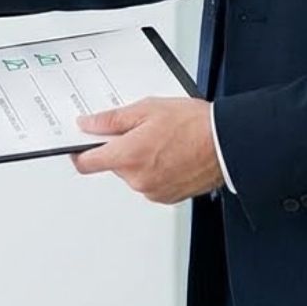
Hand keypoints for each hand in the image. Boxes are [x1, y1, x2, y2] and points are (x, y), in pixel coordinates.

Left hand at [71, 97, 223, 202]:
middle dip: (121, 148)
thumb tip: (88, 124)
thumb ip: (111, 120)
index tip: (79, 144)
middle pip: (113, 164)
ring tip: (163, 139)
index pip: (87, 162)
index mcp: (128, 156)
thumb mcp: (147, 109)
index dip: (79, 152)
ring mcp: (153, 191)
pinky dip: (155, 169)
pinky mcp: (167, 196)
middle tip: (141, 129)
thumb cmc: (194, 125)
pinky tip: (171, 152)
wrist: (226, 144)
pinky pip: (150, 182)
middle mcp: (137, 179)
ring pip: (133, 173)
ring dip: (139, 159)